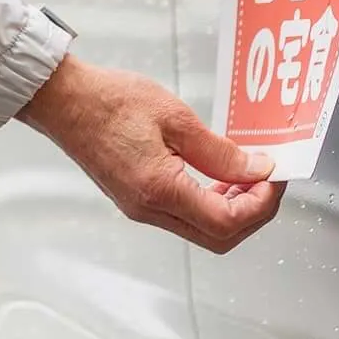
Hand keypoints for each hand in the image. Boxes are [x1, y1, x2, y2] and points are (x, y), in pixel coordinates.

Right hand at [18, 54, 284, 252]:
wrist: (63, 101)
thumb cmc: (109, 101)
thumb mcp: (174, 116)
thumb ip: (218, 150)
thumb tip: (256, 170)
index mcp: (160, 190)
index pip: (227, 221)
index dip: (261, 204)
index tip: (275, 177)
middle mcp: (149, 209)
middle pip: (218, 237)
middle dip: (253, 213)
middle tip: (268, 181)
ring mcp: (140, 209)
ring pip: (202, 230)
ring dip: (233, 209)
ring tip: (248, 174)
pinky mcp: (136, 200)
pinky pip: (184, 216)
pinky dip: (210, 202)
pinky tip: (218, 175)